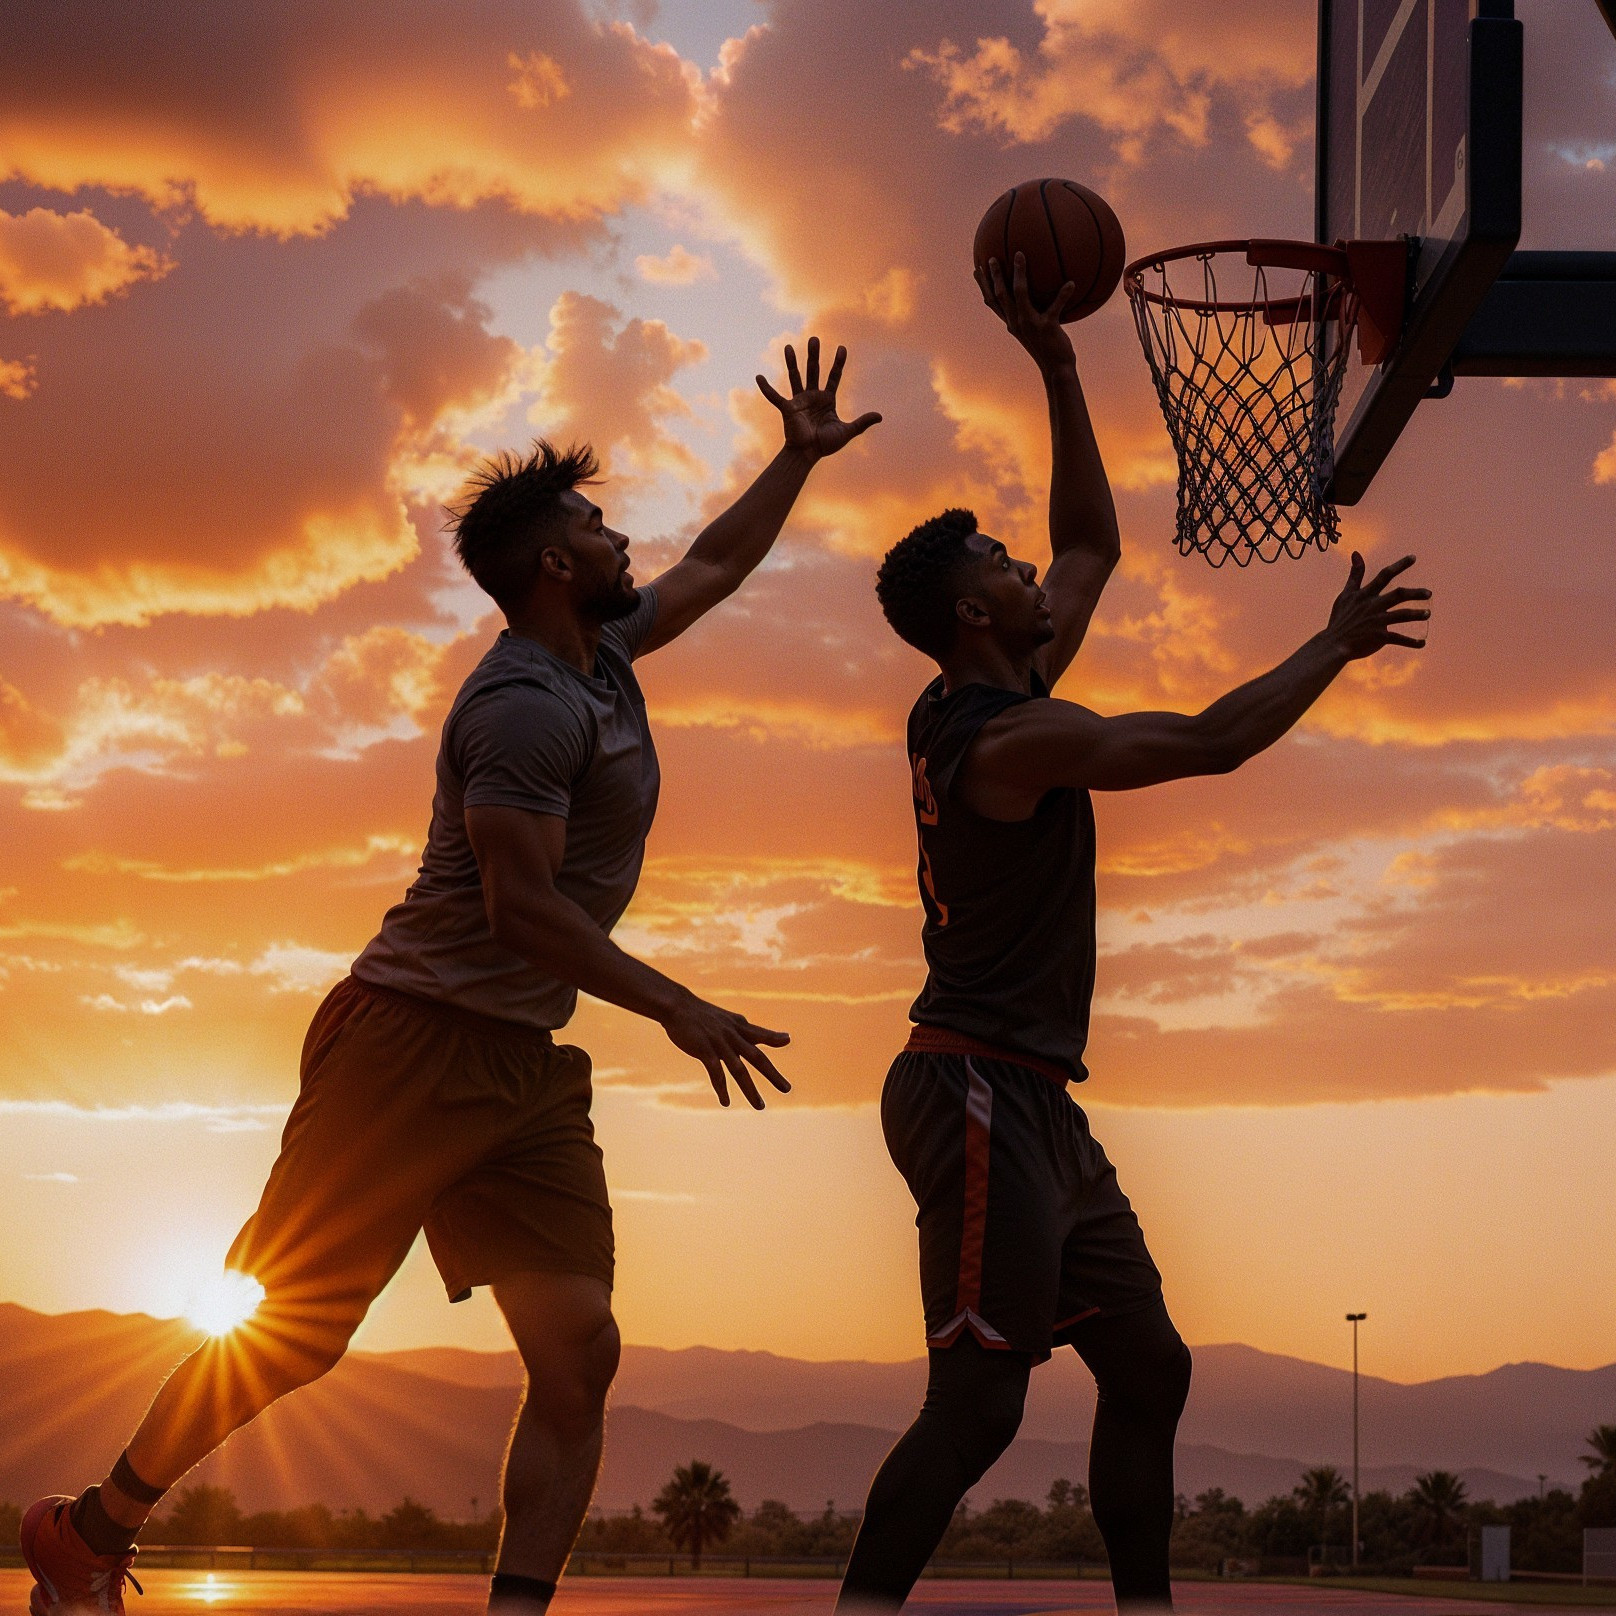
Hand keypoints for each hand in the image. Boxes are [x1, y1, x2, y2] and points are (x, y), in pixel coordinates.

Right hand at [660, 989, 791, 1109]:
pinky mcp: (705, 1050)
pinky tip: (726, 1102)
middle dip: (772, 1074)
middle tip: (787, 1089)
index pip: (760, 1034)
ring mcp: (720, 1043)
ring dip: (750, 1090)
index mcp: (738, 1026)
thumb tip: (754, 1032)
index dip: (774, 1037)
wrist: (676, 1006)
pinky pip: (716, 1073)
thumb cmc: (700, 1014)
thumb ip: (742, 1028)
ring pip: (739, 1070)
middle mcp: (733, 1035)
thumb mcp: (725, 1019)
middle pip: (757, 1057)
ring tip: (760, 1106)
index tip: (787, 1039)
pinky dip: (721, 1088)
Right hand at [756, 336, 880, 459]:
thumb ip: (862, 422)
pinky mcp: (787, 409)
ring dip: (792, 362)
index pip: (834, 377)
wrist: (808, 455)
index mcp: (826, 400)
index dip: (838, 363)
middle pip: (814, 371)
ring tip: (789, 346)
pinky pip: (775, 397)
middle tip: (815, 338)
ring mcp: (799, 401)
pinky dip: (766, 389)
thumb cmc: (825, 445)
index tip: (842, 348)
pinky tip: (758, 377)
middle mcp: (812, 396)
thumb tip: (880, 416)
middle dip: (814, 355)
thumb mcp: (847, 432)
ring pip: (795, 377)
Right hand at [976, 252, 1076, 374]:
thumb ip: (1034, 313)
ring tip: (1019, 256)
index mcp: (1011, 323)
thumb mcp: (1037, 330)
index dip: (983, 286)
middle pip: (1000, 296)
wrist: (1056, 369)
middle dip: (994, 276)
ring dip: (1018, 274)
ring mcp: (1030, 325)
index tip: (977, 269)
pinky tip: (1071, 283)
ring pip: (1020, 295)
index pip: (992, 303)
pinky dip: (1063, 294)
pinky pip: (1055, 306)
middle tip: (992, 258)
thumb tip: (1041, 293)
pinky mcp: (1047, 327)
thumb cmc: (1049, 348)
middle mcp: (1016, 323)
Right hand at [1324, 552, 1430, 658]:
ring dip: (1416, 614)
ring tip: (1427, 613)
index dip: (1399, 566)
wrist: (1333, 644)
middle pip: (1399, 595)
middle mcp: (1373, 606)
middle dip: (1415, 593)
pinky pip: (1399, 638)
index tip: (1413, 557)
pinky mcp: (1379, 637)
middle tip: (1429, 593)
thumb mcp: (1346, 594)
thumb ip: (1355, 574)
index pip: (1384, 576)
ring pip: (1402, 615)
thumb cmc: (1340, 618)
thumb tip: (1356, 553)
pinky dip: (1411, 642)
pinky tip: (1422, 643)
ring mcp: (1377, 622)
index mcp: (1365, 595)